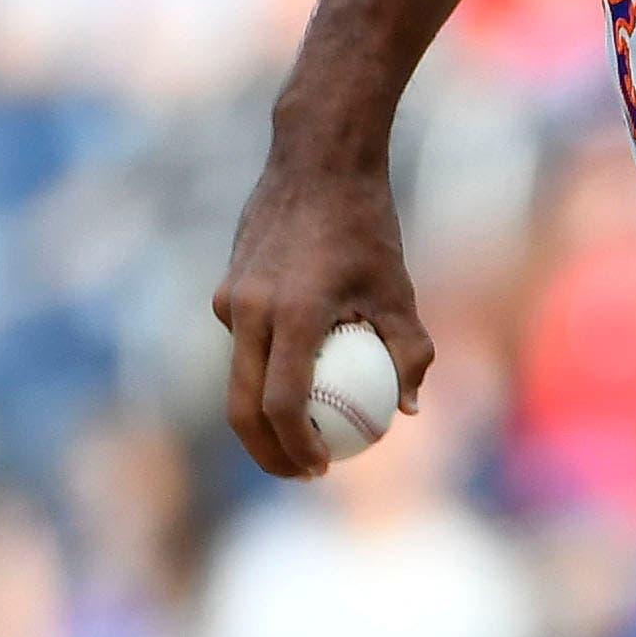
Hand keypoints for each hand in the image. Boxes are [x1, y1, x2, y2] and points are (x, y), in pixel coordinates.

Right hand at [212, 160, 431, 477]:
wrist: (316, 162)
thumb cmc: (368, 227)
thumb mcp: (399, 289)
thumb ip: (409, 351)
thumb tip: (409, 410)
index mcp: (292, 313)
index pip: (282, 404)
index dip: (297, 447)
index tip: (323, 469)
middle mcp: (249, 310)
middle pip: (242, 406)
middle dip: (268, 452)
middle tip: (302, 474)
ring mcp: (230, 299)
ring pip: (237, 379)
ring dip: (262, 419)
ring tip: (300, 441)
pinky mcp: (226, 290)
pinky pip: (243, 345)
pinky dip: (264, 373)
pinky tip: (300, 379)